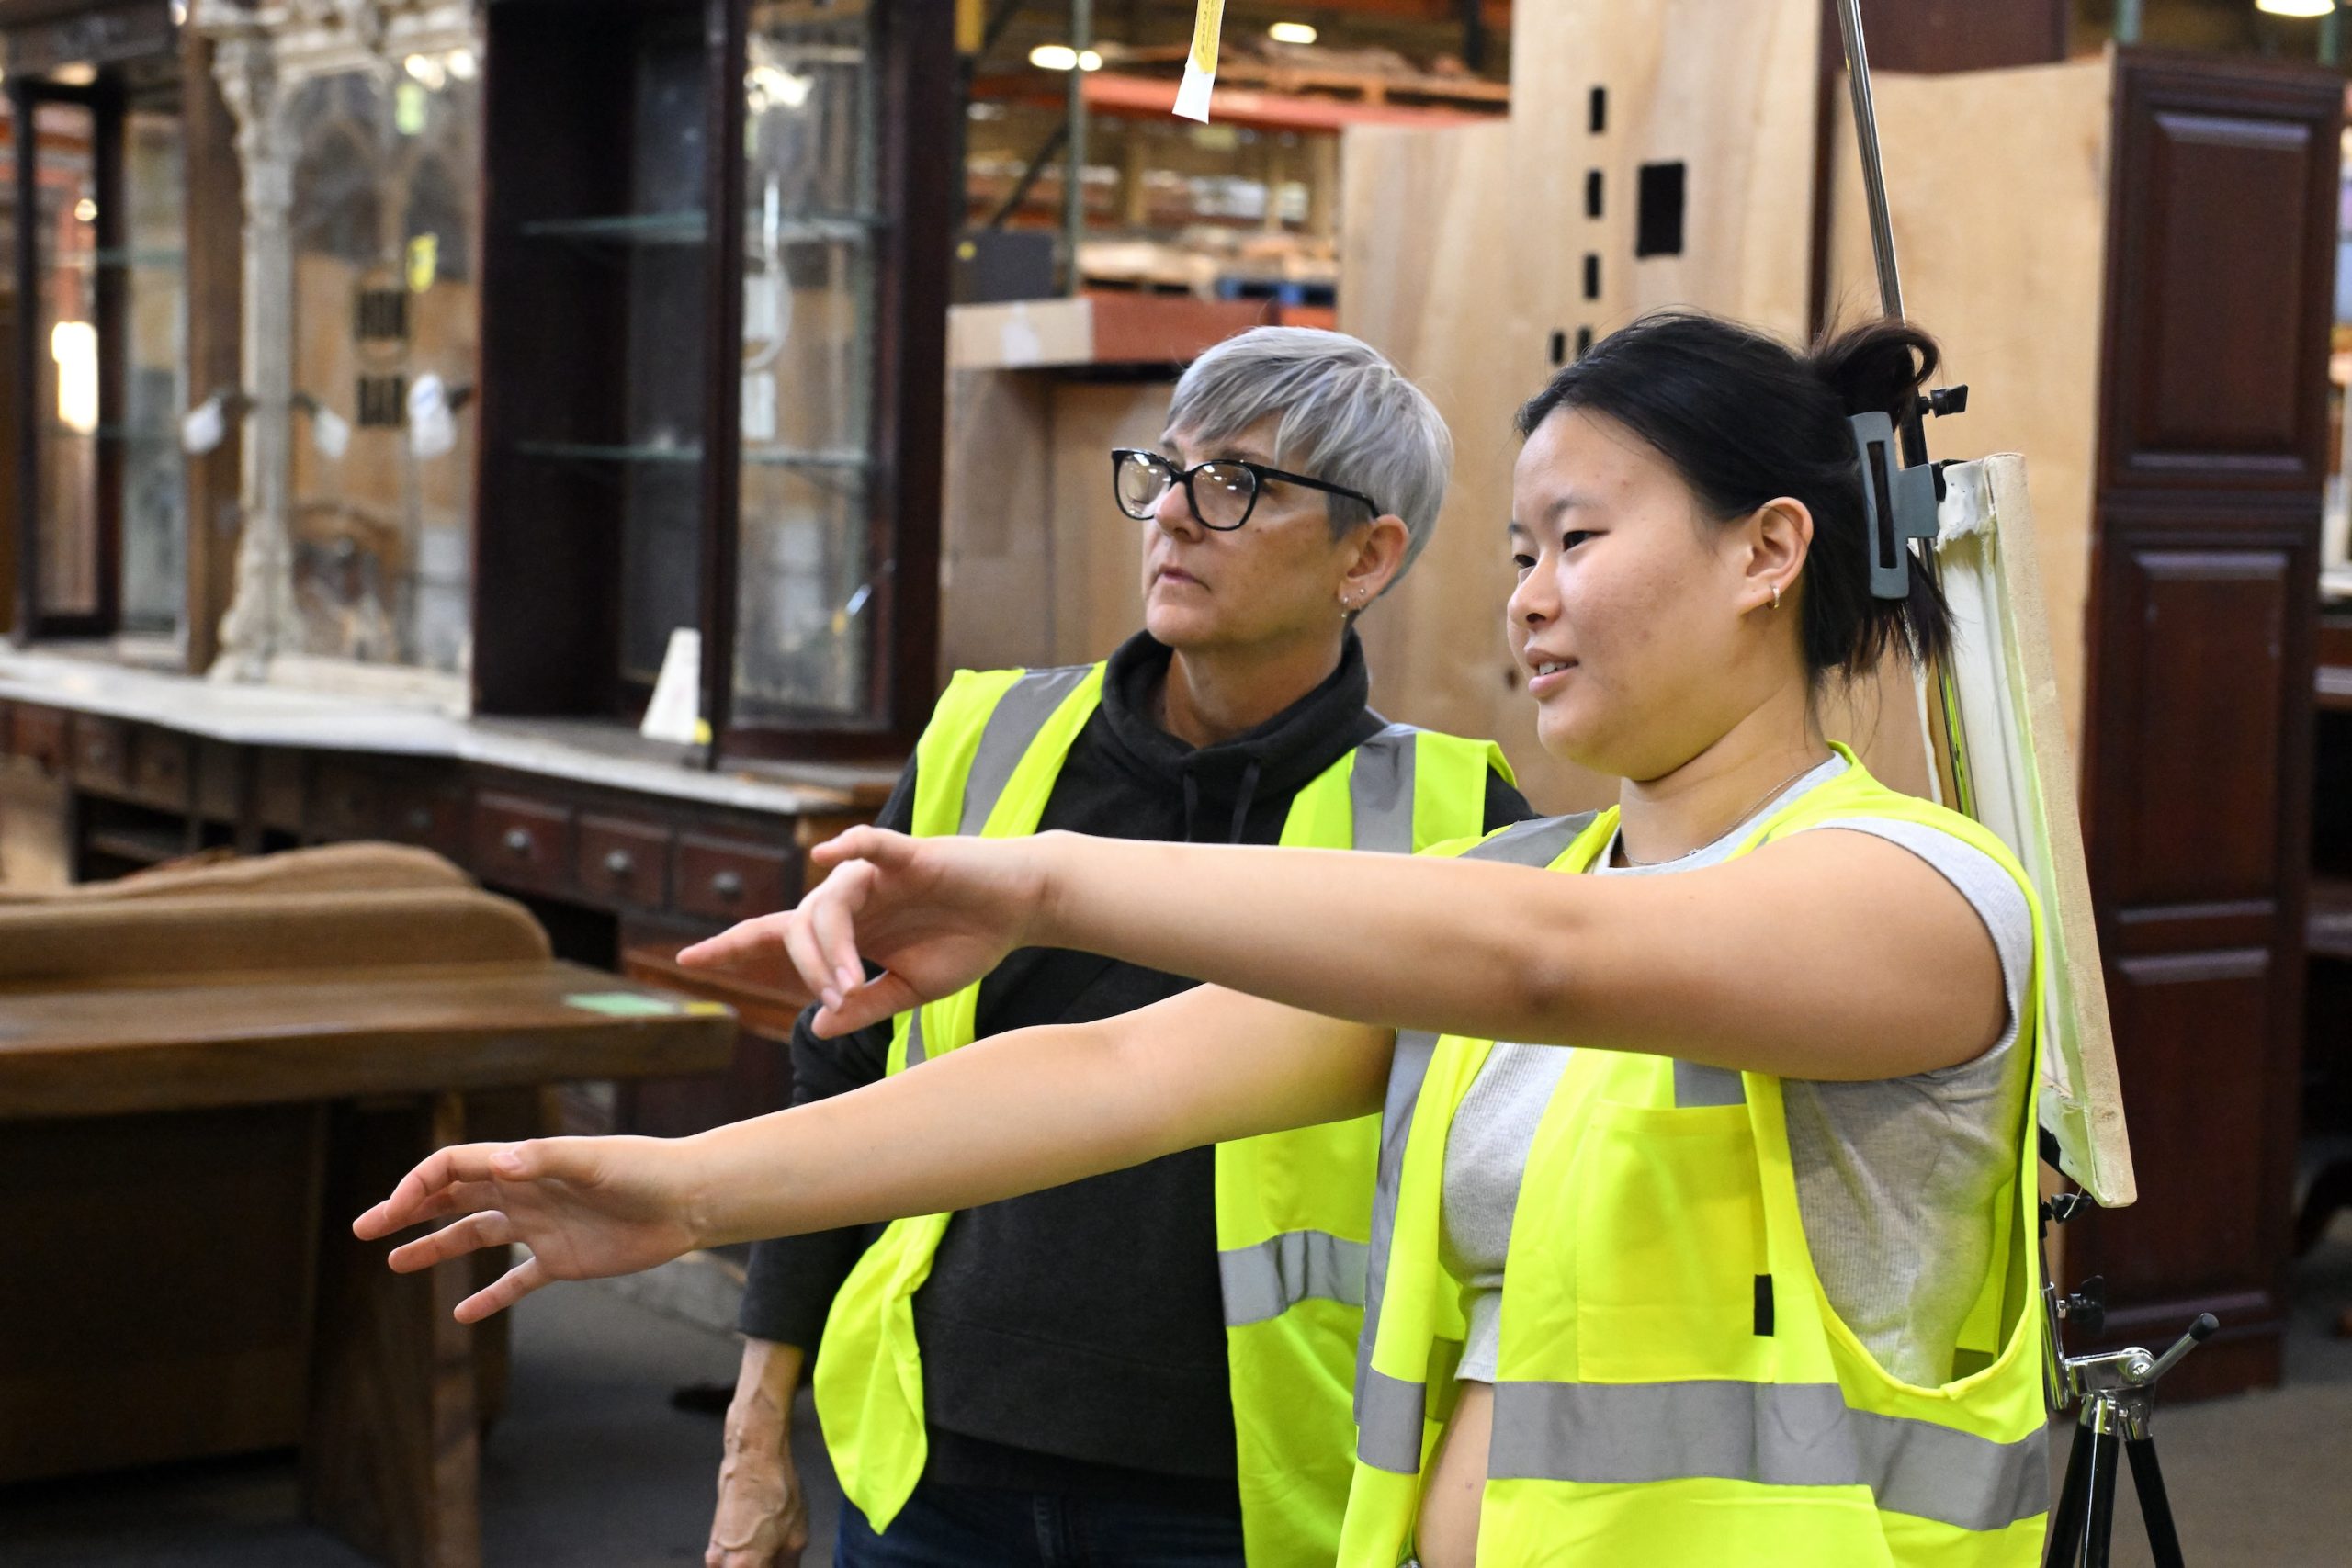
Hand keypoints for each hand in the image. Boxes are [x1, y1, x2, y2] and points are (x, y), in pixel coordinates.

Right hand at [352, 1135, 705, 1320]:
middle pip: (453, 1198)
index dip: (418, 1185)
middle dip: (409, 1211)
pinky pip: (516, 1281)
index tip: (390, 1212)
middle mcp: (526, 1193)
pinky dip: (490, 1296)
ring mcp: (541, 1226)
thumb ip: (545, 1160)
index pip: (454, 1167)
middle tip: (365, 1229)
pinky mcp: (563, 1260)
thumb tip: (499, 1163)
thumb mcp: (593, 1161)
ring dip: (437, 1248)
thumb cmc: (645, 1171)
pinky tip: (461, 1314)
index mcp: (524, 1164)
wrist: (690, 1201)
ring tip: (394, 1264)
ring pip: (475, 1237)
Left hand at [678, 826, 1050, 1036]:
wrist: (1020, 910)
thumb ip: (865, 1005)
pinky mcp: (910, 856)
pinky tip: (825, 856)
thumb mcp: (913, 990)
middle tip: (840, 997)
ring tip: (851, 981)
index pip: (777, 936)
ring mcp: (877, 874)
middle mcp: (853, 898)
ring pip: (828, 903)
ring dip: (831, 947)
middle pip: (800, 927)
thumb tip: (816, 1025)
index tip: (687, 960)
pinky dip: (847, 846)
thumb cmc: (969, 942)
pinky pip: (869, 845)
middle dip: (808, 968)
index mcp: (850, 930)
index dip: (731, 946)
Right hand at [707, 1342, 808, 1566]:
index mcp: (744, 1567)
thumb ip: (789, 1565)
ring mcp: (714, 1551)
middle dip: (765, 1566)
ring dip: (757, 1563)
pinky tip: (765, 1543)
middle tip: (781, 1559)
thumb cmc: (775, 1490)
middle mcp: (721, 1563)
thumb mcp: (796, 1535)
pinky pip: (731, 1559)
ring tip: (775, 1549)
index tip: (784, 1564)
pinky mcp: (714, 1538)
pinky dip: (747, 1557)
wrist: (753, 1455)